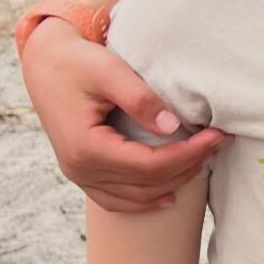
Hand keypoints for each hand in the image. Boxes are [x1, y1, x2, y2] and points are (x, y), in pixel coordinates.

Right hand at [21, 18, 227, 211]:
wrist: (44, 63)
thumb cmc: (76, 62)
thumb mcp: (108, 70)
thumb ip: (139, 99)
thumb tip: (172, 127)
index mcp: (86, 147)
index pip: (150, 165)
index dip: (189, 155)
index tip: (217, 136)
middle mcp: (79, 169)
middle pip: (147, 184)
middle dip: (188, 166)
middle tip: (218, 144)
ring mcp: (78, 175)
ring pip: (135, 196)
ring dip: (172, 183)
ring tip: (203, 162)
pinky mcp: (81, 172)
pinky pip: (115, 199)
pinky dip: (143, 201)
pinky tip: (168, 195)